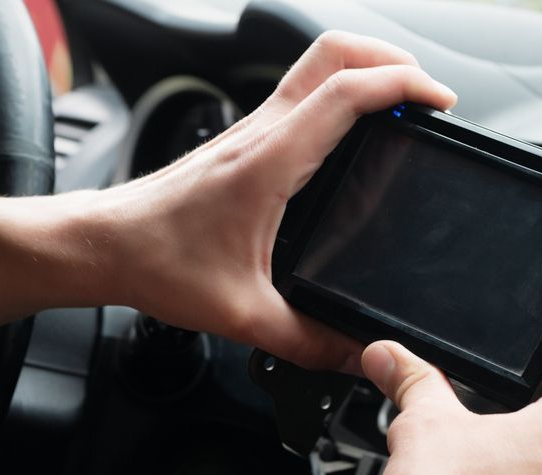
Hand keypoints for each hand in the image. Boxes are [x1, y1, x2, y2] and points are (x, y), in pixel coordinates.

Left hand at [89, 31, 456, 372]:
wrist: (102, 245)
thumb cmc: (156, 263)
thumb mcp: (244, 315)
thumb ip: (310, 341)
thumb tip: (358, 353)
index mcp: (269, 162)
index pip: (345, 94)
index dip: (402, 85)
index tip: (439, 102)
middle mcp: (261, 132)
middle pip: (332, 53)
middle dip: (389, 58)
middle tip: (425, 92)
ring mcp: (251, 129)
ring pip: (315, 66)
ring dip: (365, 70)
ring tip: (402, 104)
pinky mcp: (243, 140)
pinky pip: (301, 94)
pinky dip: (340, 95)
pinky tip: (354, 135)